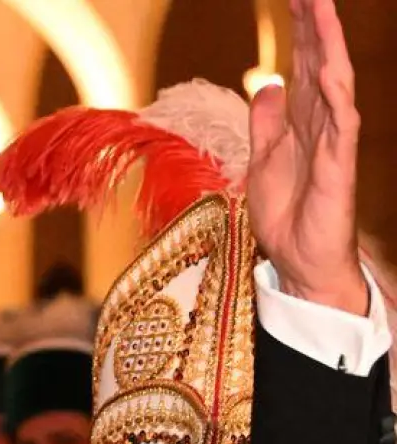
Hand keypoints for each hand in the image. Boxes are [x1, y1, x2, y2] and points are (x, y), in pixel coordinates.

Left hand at [248, 0, 367, 314]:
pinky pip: (341, 125)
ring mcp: (333, 141)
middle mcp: (322, 122)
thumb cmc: (286, 212)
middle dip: (315, 24)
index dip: (299, 30)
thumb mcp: (262, 158)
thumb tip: (269, 85)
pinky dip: (336, 96)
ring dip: (328, 47)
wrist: (298, 258)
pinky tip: (332, 71)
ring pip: (333, 83)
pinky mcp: (337, 166)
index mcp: (302, 119)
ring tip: (323, 9)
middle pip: (319, 62)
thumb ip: (267, 122)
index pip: (303, 63)